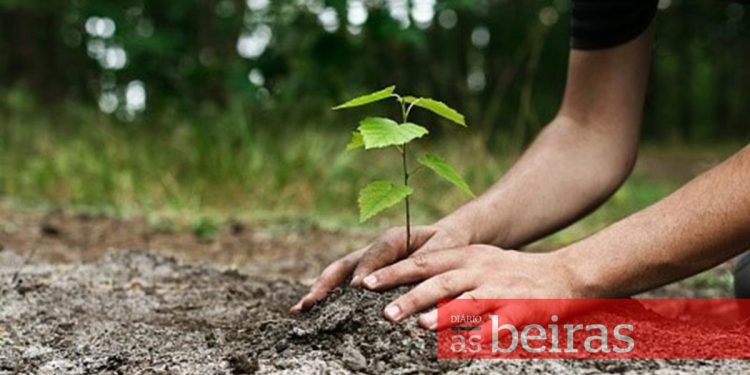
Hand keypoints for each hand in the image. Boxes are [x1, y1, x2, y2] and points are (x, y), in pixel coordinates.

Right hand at [290, 223, 469, 313]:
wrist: (447, 238)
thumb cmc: (447, 244)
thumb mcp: (443, 248)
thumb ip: (425, 259)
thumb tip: (406, 276)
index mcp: (394, 238)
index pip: (376, 253)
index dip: (366, 269)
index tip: (357, 288)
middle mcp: (374, 249)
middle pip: (345, 264)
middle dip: (326, 283)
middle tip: (311, 302)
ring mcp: (367, 261)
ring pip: (339, 274)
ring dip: (320, 290)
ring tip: (300, 309)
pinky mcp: (366, 273)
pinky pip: (344, 283)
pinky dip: (328, 296)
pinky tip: (313, 312)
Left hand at [358, 244, 583, 329]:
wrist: (566, 273)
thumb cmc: (513, 272)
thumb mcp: (479, 261)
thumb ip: (446, 271)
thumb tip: (407, 285)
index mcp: (467, 256)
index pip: (423, 262)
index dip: (393, 272)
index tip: (365, 283)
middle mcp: (480, 269)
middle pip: (440, 281)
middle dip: (410, 296)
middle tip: (385, 312)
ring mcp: (501, 289)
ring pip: (468, 301)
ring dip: (444, 313)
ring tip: (420, 325)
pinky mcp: (522, 309)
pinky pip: (503, 324)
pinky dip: (487, 335)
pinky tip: (472, 345)